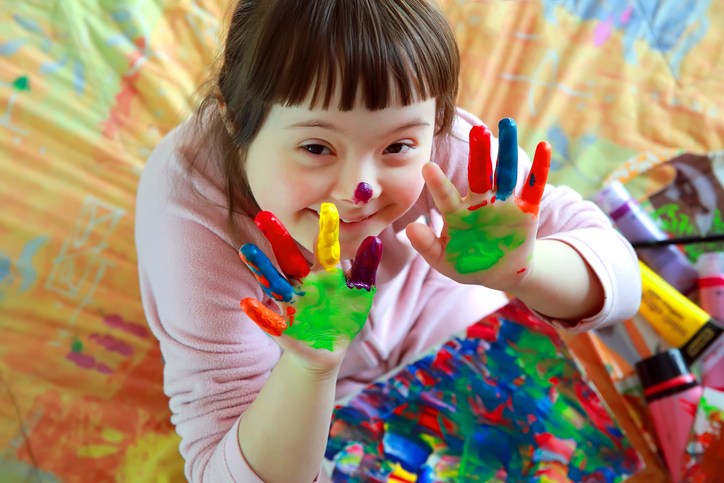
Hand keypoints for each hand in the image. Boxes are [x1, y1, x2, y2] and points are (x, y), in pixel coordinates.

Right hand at [238, 203, 382, 371]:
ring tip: (247, 250)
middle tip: (264, 214)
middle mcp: (303, 284)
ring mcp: (292, 304)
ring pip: (274, 283)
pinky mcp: (284, 329)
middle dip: (278, 238)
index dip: (326, 230)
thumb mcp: (360, 292)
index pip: (324, 248)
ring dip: (261, 268)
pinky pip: (270, 320)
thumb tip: (374, 239)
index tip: (327, 207)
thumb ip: (365, 268)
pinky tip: (247, 303)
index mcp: (324, 273)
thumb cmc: (345, 315)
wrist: (330, 349)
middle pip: (289, 258)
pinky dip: (259, 313)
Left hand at [406, 118, 550, 291]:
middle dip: (478, 153)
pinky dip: (540, 168)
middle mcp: (480, 202)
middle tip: (477, 130)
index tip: (427, 167)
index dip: (438, 183)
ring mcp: (503, 203)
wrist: (499, 273)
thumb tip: (409, 229)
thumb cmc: (467, 263)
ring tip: (507, 124)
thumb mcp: (444, 260)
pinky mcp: (526, 209)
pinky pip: (533, 186)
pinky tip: (544, 146)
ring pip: (505, 173)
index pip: (446, 196)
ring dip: (506, 150)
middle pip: (479, 173)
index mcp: (457, 212)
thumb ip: (427, 246)